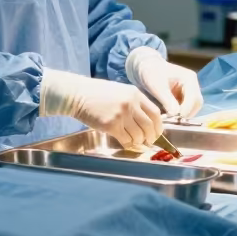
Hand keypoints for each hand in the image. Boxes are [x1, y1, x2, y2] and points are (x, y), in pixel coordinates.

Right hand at [41, 71, 161, 147]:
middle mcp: (130, 103)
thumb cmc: (97, 94)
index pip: (155, 113)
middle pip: (149, 126)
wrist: (77, 95)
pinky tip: (125, 141)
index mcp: (135, 94)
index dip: (159, 126)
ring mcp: (121, 115)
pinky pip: (125, 139)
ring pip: (138, 135)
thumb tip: (147, 120)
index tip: (157, 132)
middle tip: (148, 141)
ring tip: (134, 141)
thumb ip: (134, 102)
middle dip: (151, 137)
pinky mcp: (110, 125)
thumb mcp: (121, 91)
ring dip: (138, 141)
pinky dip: (128, 144)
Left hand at [125, 47, 203, 119]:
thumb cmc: (151, 72)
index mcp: (189, 78)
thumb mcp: (157, 85)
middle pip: (196, 104)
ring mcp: (189, 92)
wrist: (147, 67)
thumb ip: (167, 99)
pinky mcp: (184, 98)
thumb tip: (176, 114)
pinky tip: (168, 117)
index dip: (187, 109)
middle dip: (186, 114)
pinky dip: (178, 115)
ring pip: (192, 108)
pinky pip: (185, 109)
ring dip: (183, 115)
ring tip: (169, 120)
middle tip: (172, 121)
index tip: (176, 118)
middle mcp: (192, 85)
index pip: (194, 97)